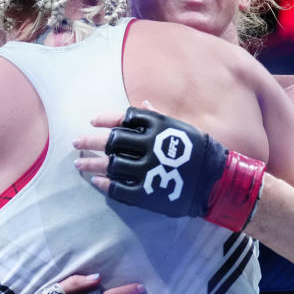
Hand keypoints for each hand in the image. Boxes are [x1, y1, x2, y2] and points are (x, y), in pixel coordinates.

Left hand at [74, 105, 264, 230]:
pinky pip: (119, 189)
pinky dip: (105, 185)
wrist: (217, 180)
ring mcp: (147, 170)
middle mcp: (149, 145)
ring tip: (79, 164)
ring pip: (111, 165)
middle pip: (111, 141)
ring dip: (91, 163)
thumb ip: (157, 115)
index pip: (124, 117)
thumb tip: (140, 101)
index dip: (105, 119)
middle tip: (76, 143)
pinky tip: (96, 182)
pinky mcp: (147, 193)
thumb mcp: (180, 127)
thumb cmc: (200, 150)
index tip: (91, 120)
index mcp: (157, 126)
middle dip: (90, 141)